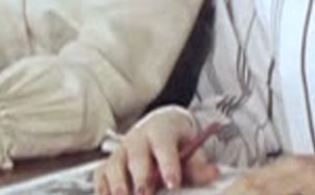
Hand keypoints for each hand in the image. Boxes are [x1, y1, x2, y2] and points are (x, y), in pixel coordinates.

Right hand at [97, 108, 220, 194]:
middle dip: (141, 178)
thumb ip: (199, 163)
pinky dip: (103, 190)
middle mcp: (136, 139)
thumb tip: (213, 173)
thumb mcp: (191, 145)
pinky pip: (101, 176)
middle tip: (145, 194)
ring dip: (117, 185)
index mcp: (160, 132)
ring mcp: (120, 151)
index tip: (173, 183)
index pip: (164, 147)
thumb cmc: (175, 140)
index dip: (169, 165)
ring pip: (113, 166)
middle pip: (136, 157)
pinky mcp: (108, 164)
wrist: (159, 126)